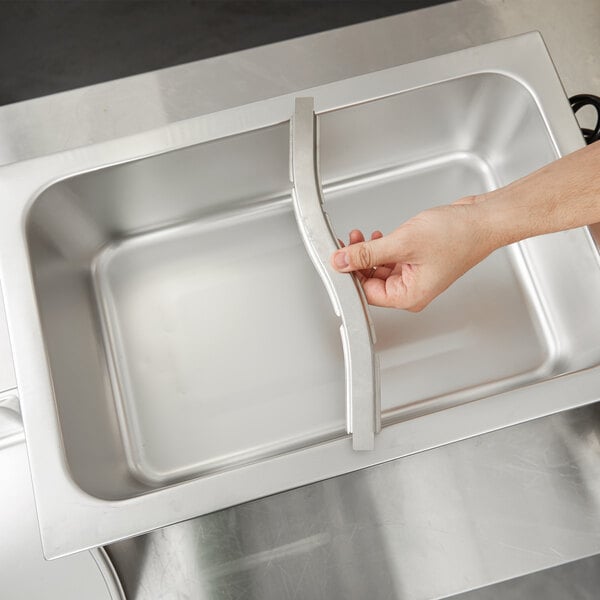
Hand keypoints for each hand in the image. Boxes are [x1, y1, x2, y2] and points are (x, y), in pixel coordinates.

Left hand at [331, 197, 497, 311]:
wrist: (483, 220)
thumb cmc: (458, 235)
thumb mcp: (402, 243)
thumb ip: (367, 253)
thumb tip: (342, 261)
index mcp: (409, 296)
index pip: (366, 293)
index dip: (349, 275)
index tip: (337, 257)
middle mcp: (412, 290)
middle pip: (370, 282)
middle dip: (357, 261)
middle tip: (346, 242)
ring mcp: (416, 276)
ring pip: (379, 269)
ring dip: (368, 252)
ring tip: (360, 235)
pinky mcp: (418, 262)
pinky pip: (391, 259)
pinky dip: (381, 248)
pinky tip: (377, 236)